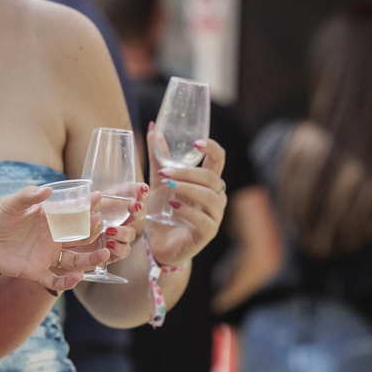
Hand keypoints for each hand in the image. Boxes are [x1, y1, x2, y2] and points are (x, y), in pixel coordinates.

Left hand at [0, 186, 133, 291]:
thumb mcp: (9, 204)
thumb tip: (48, 190)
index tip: (99, 197)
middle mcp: (51, 236)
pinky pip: (54, 279)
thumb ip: (28, 197)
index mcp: (48, 217)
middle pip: (79, 236)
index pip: (72, 211)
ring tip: (105, 255)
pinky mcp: (34, 271)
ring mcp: (44, 255)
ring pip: (74, 259)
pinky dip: (67, 281)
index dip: (86, 204)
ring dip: (90, 259)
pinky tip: (78, 277)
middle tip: (104, 225)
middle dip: (93, 231)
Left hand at [142, 125, 227, 267]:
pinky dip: (188, 211)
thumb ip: (158, 156)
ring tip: (168, 187)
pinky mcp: (207, 233)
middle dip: (188, 173)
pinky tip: (173, 206)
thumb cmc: (164, 210)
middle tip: (165, 173)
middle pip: (212, 178)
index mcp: (207, 181)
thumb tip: (153, 127)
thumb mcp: (158, 180)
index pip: (219, 159)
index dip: (212, 148)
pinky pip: (204, 220)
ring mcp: (214, 216)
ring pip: (211, 198)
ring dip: (188, 189)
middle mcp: (216, 197)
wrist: (159, 243)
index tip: (195, 142)